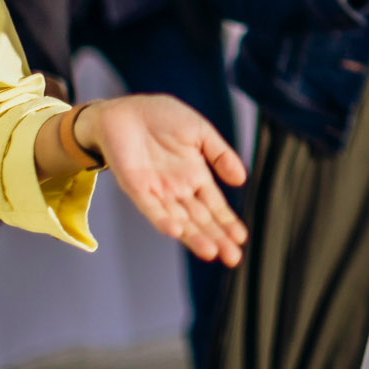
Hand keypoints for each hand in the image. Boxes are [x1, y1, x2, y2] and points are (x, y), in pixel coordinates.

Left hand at [77, 94, 248, 265]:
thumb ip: (221, 155)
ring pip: (180, 220)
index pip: (215, 206)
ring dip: (194, 237)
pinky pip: (152, 209)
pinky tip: (177, 231)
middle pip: (200, 220)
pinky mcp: (137, 188)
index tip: (241, 239)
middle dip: (217, 238)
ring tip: (212, 252)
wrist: (126, 110)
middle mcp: (178, 189)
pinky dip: (164, 221)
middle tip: (234, 258)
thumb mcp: (201, 132)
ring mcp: (158, 191)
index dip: (227, 223)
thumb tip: (242, 180)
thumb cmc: (162, 117)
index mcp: (195, 176)